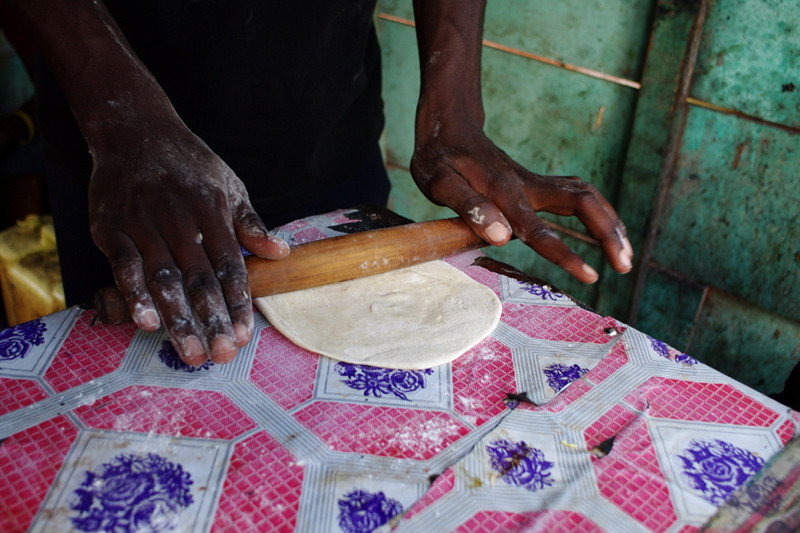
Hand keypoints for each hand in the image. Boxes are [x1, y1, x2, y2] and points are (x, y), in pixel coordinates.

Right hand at [88, 119, 287, 364]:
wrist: (135, 130)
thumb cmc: (189, 164)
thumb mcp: (228, 187)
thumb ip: (251, 224)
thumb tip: (282, 253)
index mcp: (214, 210)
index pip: (231, 266)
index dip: (238, 303)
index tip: (244, 335)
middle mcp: (180, 217)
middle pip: (199, 278)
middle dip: (211, 320)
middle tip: (221, 354)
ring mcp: (143, 221)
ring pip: (164, 277)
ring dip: (177, 318)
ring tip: (190, 352)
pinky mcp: (111, 225)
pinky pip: (123, 264)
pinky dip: (134, 293)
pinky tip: (146, 322)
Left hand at [410, 123, 632, 282]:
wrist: (449, 124)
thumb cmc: (439, 155)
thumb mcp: (439, 181)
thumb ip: (469, 207)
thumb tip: (501, 237)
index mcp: (504, 191)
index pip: (539, 229)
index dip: (565, 254)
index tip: (591, 276)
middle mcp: (528, 185)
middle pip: (584, 202)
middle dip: (608, 233)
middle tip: (624, 266)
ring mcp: (535, 182)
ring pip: (587, 197)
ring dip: (610, 222)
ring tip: (624, 254)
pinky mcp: (536, 183)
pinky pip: (578, 196)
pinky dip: (599, 212)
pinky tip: (606, 230)